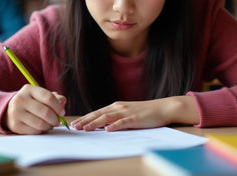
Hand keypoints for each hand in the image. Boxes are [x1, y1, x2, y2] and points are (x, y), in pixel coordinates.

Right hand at [3, 84, 66, 133]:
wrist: (10, 110)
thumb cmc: (31, 102)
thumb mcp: (41, 95)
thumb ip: (54, 97)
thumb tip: (63, 102)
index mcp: (29, 89)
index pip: (48, 97)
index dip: (58, 106)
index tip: (62, 112)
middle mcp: (20, 99)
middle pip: (45, 112)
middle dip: (55, 119)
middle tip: (58, 121)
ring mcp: (16, 113)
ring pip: (40, 123)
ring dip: (50, 126)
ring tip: (51, 124)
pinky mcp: (15, 125)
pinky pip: (34, 131)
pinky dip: (42, 131)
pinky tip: (43, 128)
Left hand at [71, 96, 199, 131]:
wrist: (162, 108)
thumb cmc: (145, 112)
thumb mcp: (127, 113)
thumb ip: (116, 118)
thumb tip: (102, 126)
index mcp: (116, 106)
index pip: (97, 112)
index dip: (85, 118)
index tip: (74, 124)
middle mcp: (119, 107)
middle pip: (99, 114)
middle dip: (85, 120)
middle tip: (74, 127)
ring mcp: (127, 112)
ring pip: (108, 117)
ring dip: (95, 123)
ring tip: (85, 129)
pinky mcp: (135, 118)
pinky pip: (123, 122)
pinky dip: (114, 125)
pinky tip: (107, 130)